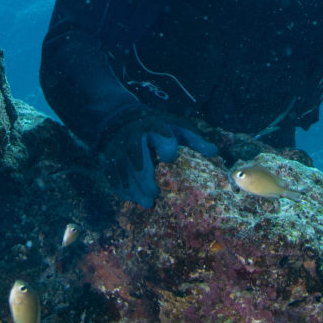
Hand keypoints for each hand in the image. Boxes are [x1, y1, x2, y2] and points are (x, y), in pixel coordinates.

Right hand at [99, 109, 217, 207]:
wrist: (121, 119)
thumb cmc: (156, 128)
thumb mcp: (176, 127)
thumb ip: (195, 140)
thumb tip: (215, 152)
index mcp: (155, 126)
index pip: (162, 137)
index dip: (167, 149)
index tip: (170, 159)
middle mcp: (134, 136)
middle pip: (137, 157)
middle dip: (145, 177)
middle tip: (156, 194)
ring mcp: (118, 148)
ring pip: (123, 169)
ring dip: (134, 188)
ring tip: (147, 203)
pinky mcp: (108, 159)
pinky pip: (112, 175)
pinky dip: (122, 188)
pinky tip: (133, 198)